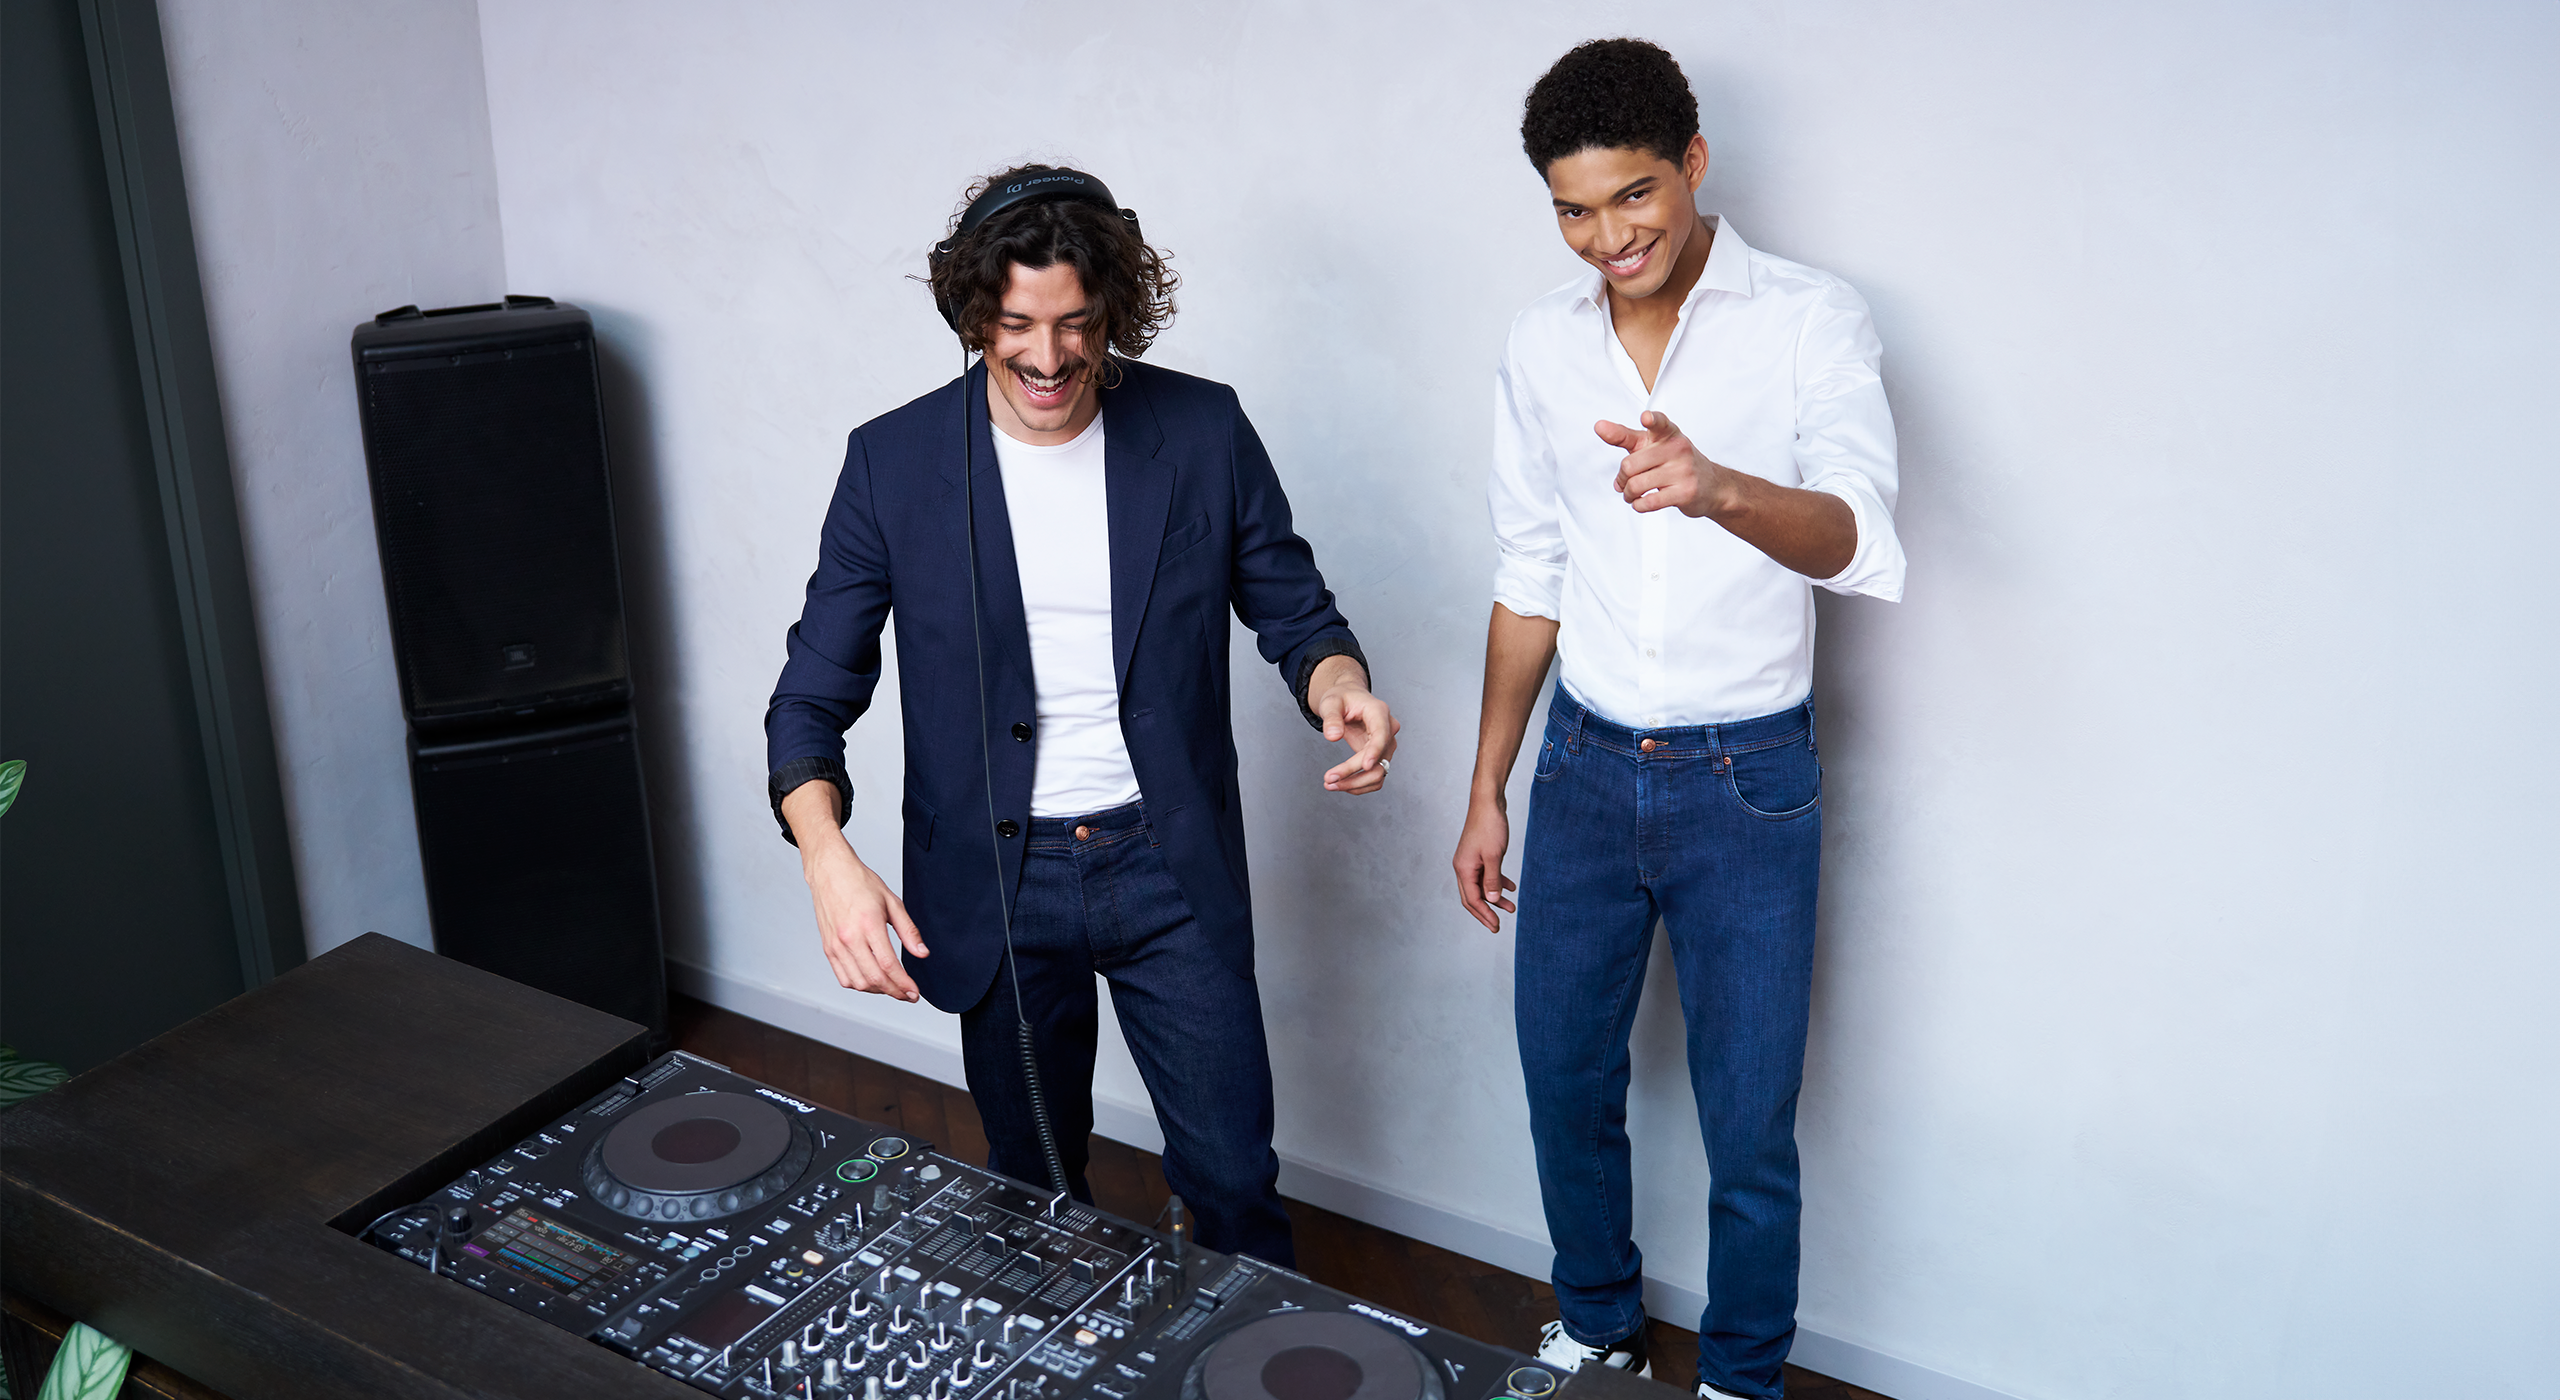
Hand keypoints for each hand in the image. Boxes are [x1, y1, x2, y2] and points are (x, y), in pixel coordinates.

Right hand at [803, 835, 929, 1001]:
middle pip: (874, 978)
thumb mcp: (892, 902)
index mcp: (868, 925)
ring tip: (892, 987)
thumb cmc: (860, 883)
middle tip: (908, 995)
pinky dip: (859, 985)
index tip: (914, 992)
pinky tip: (872, 981)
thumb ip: (909, 931)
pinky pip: (843, 977)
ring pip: (858, 982)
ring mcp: (836, 945)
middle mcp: (850, 938)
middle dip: (894, 992)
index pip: (888, 965)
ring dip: (878, 990)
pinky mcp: (828, 948)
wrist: (830, 872)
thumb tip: (922, 953)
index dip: (903, 984)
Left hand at [1314, 680, 1399, 794]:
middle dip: (1354, 774)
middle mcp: (1388, 729)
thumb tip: (1332, 736)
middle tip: (1328, 780)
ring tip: (1330, 785)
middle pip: (1379, 759)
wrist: (1349, 700)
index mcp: (1379, 712)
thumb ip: (1331, 718)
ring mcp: (1387, 745)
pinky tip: (1341, 784)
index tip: (1364, 766)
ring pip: (1379, 773)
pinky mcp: (1381, 756)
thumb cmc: (1342, 698)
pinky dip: (1360, 785)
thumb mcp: (1331, 702)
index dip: (1375, 751)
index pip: (1382, 734)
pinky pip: (1376, 777)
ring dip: (1356, 784)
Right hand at [1452, 795, 1515, 931]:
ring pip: (1481, 886)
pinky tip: (1511, 887)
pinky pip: (1486, 875)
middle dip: (1486, 912)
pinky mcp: (1478, 854)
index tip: (1496, 927)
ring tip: (1511, 907)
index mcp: (1463, 869)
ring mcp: (1470, 861)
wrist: (1488, 802)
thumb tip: (1492, 900)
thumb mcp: (1494, 856)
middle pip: (1473, 897)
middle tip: (1498, 926)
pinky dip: (1497, 883)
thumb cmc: (1490, 826)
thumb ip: (1492, 880)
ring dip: (1495, 898)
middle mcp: (1463, 867)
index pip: (1472, 900)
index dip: (1484, 915)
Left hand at [1597, 410, 1730, 517]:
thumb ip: (1624, 435)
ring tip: (1631, 494)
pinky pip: (1649, 501)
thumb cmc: (1675, 461)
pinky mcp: (1685, 492)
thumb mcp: (1652, 444)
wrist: (1712, 486)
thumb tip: (1599, 426)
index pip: (1659, 423)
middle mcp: (1677, 448)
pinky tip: (1641, 502)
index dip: (1652, 420)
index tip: (1646, 418)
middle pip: (1630, 465)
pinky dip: (1638, 505)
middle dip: (1622, 479)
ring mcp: (1683, 470)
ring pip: (1636, 485)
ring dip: (1628, 494)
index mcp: (1668, 433)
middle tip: (1624, 483)